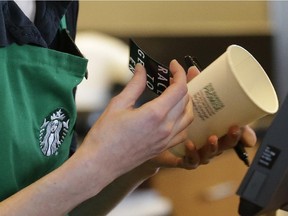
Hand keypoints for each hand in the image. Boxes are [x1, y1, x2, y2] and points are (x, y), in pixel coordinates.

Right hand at [78, 60, 192, 177]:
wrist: (101, 163)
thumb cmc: (105, 135)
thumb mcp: (118, 104)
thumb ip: (135, 85)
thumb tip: (141, 69)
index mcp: (155, 114)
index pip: (179, 89)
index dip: (179, 74)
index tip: (174, 65)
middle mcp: (165, 127)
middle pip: (185, 100)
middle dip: (182, 84)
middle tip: (170, 77)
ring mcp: (166, 140)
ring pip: (188, 117)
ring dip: (186, 102)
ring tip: (174, 93)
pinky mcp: (163, 148)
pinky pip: (183, 132)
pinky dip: (184, 119)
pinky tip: (174, 115)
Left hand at [145, 65, 256, 169]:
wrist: (147, 138)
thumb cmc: (168, 119)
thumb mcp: (182, 101)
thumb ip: (190, 86)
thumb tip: (192, 68)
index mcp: (208, 128)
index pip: (228, 131)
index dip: (241, 131)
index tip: (245, 125)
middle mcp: (203, 143)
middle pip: (223, 144)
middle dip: (232, 138)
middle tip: (235, 128)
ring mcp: (193, 152)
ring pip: (208, 154)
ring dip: (213, 147)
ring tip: (213, 137)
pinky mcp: (178, 159)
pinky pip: (188, 162)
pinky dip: (192, 155)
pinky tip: (189, 145)